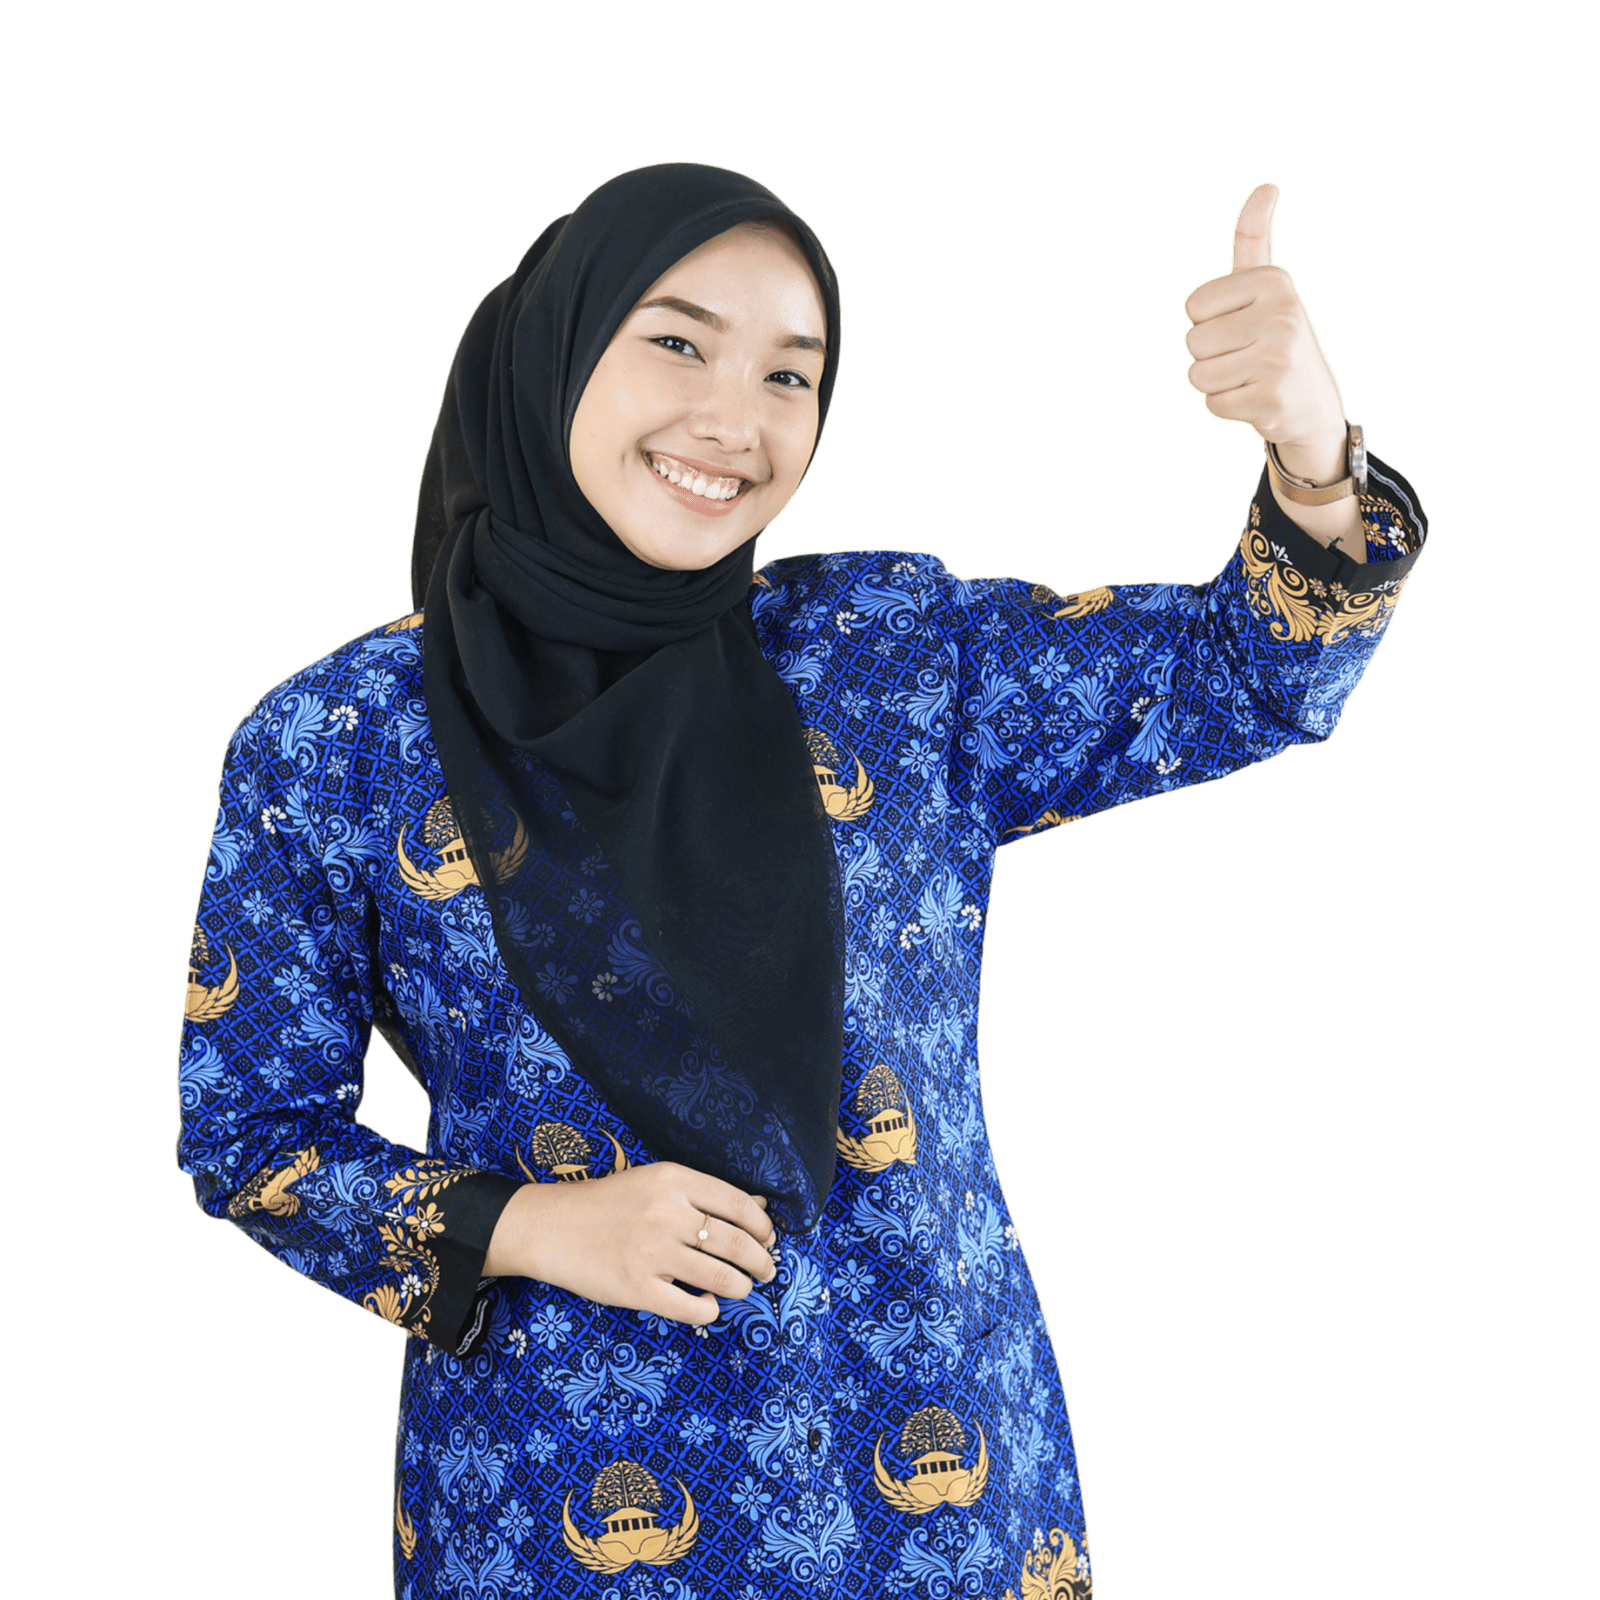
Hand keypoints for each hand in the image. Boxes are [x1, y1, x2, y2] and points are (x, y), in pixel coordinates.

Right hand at [482, 1160, 779, 1325]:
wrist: (551, 1227)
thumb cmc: (608, 1203)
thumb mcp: (656, 1182)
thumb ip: (706, 1194)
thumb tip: (760, 1207)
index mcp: (673, 1180)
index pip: (739, 1204)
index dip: (763, 1227)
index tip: (768, 1239)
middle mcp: (667, 1214)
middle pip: (736, 1242)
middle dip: (760, 1261)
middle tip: (766, 1270)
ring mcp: (652, 1253)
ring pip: (721, 1277)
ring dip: (741, 1287)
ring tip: (741, 1288)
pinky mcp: (637, 1288)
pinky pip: (691, 1308)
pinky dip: (709, 1311)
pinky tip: (707, 1305)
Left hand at [1182, 181, 1349, 486]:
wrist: (1312, 401)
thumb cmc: (1275, 335)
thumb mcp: (1266, 284)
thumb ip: (1253, 237)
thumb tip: (1266, 185)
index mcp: (1274, 282)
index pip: (1194, 305)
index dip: (1207, 320)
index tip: (1240, 323)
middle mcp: (1282, 315)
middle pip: (1193, 341)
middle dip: (1208, 354)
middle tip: (1245, 355)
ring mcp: (1278, 359)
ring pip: (1197, 375)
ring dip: (1214, 382)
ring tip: (1248, 376)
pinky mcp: (1271, 400)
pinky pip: (1212, 404)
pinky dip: (1225, 406)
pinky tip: (1253, 398)